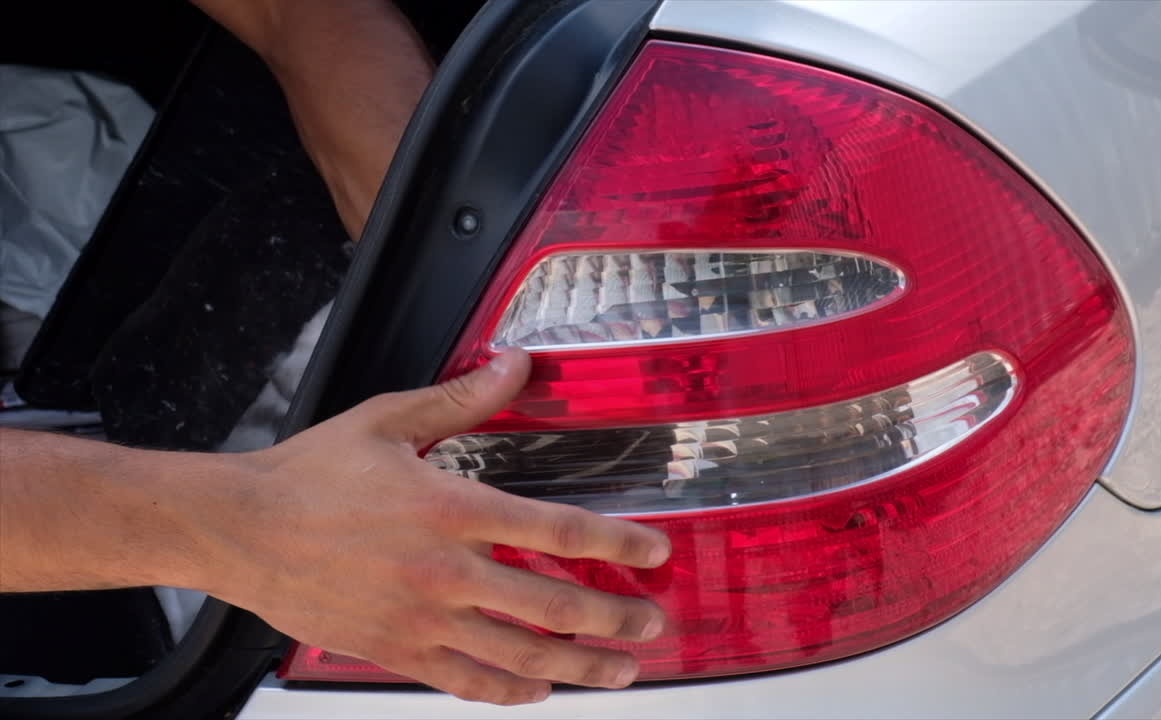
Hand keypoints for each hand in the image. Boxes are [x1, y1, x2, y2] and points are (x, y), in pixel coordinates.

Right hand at [201, 350, 670, 704]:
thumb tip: (515, 364)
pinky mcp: (394, 650)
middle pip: (553, 606)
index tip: (653, 553)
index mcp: (451, 509)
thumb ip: (462, 397)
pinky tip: (538, 692)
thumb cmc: (309, 475)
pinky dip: (508, 693)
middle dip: (615, 618)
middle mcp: (444, 572)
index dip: (616, 544)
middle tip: (652, 623)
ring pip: (519, 656)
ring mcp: (420, 619)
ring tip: (620, 671)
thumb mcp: (389, 420)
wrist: (238, 529)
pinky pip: (464, 683)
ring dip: (580, 667)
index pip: (557, 531)